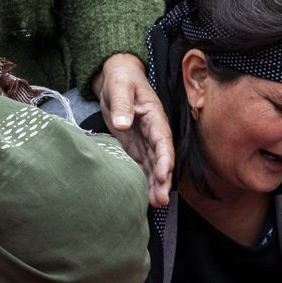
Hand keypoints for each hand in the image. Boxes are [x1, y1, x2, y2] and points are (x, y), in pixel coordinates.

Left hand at [95, 51, 173, 206]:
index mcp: (154, 116)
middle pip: (161, 158)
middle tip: (161, 199)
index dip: (165, 159)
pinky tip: (143, 196)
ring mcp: (144, 141)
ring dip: (155, 185)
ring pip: (152, 166)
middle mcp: (153, 132)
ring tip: (155, 204)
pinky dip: (143, 180)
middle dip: (163, 179)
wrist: (116, 78)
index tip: (164, 174)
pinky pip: (141, 166)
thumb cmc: (121, 78)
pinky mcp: (134, 146)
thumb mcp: (120, 86)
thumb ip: (122, 104)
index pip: (163, 140)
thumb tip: (123, 123)